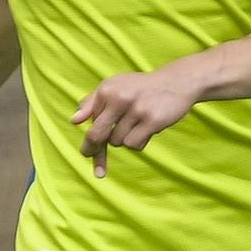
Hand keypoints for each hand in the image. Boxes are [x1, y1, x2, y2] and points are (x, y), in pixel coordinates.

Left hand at [71, 64, 198, 177]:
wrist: (177, 82)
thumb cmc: (140, 88)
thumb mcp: (114, 87)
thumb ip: (92, 102)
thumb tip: (74, 120)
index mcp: (106, 89)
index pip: (89, 121)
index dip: (88, 141)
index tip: (86, 155)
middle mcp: (119, 98)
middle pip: (97, 135)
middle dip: (95, 152)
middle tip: (98, 169)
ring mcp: (136, 109)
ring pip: (118, 142)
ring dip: (125, 140)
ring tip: (137, 126)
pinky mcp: (152, 120)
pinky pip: (134, 144)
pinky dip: (138, 143)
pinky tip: (147, 131)